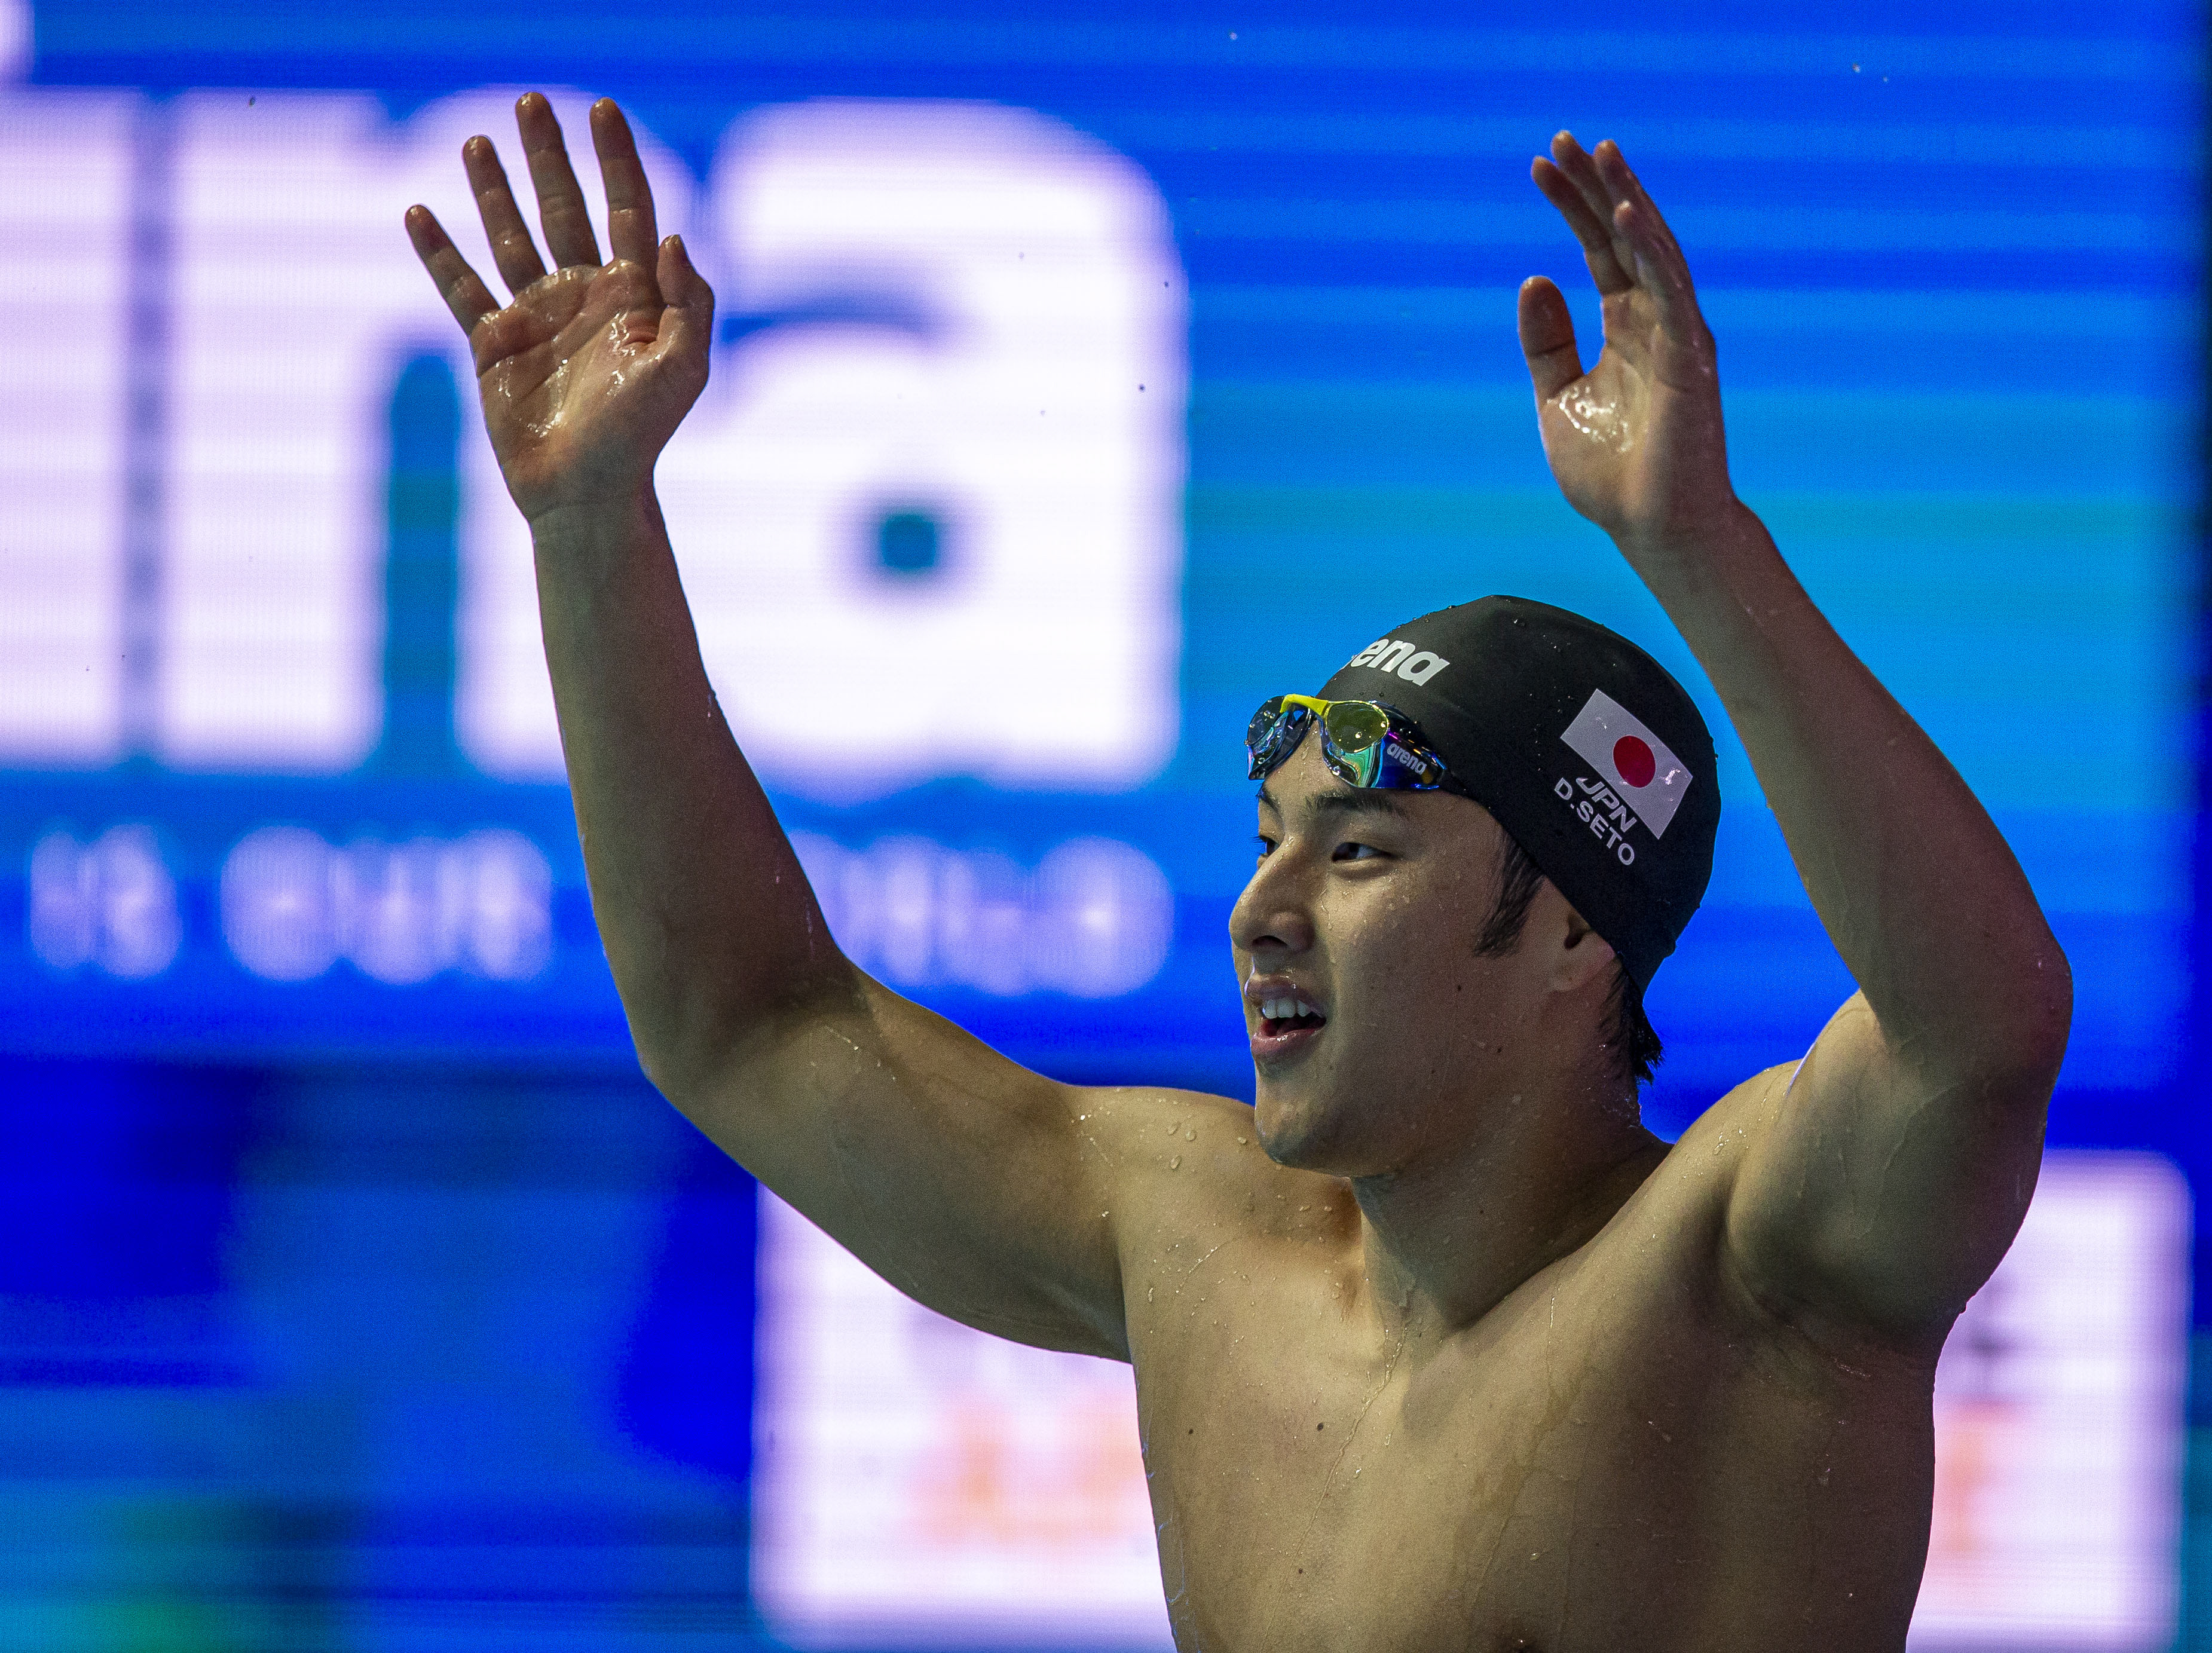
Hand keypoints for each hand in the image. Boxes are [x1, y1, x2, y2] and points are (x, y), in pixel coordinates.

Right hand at [405, 94, 712, 524]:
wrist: (586, 491)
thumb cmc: (641, 436)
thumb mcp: (683, 370)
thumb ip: (689, 303)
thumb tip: (673, 235)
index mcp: (633, 295)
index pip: (626, 209)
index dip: (617, 158)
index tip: (602, 109)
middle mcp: (584, 295)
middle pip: (564, 207)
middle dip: (548, 156)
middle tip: (531, 101)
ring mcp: (538, 317)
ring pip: (511, 236)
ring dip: (494, 189)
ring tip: (476, 141)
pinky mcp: (495, 345)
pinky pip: (461, 287)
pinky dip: (438, 252)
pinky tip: (418, 214)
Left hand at [1519, 133, 1735, 554]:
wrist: (1650, 528)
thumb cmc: (1611, 473)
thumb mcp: (1557, 399)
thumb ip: (1545, 343)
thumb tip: (1534, 279)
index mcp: (1623, 327)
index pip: (1597, 249)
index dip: (1572, 205)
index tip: (1540, 166)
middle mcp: (1654, 320)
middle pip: (1625, 235)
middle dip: (1596, 186)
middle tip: (1566, 139)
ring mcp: (1676, 334)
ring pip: (1653, 249)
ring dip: (1626, 198)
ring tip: (1599, 152)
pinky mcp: (1690, 357)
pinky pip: (1671, 290)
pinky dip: (1651, 250)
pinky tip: (1627, 213)